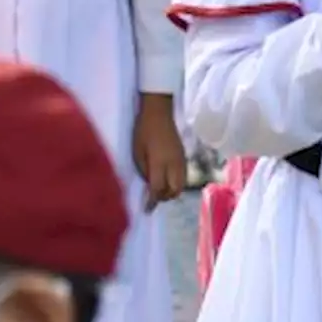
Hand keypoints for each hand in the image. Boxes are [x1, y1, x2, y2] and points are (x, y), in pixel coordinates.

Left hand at [132, 93, 185, 212]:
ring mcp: (181, 160)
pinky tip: (166, 178)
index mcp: (160, 163)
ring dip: (171, 191)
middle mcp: (174, 164)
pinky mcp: (184, 156)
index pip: (159, 189)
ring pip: (181, 184)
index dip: (153, 201)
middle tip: (153, 197)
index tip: (147, 209)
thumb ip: (144, 171)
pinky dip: (176, 182)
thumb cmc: (143, 131)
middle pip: (174, 190)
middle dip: (164, 197)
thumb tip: (150, 186)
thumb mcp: (137, 152)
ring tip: (160, 188)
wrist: (159, 112)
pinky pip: (183, 176)